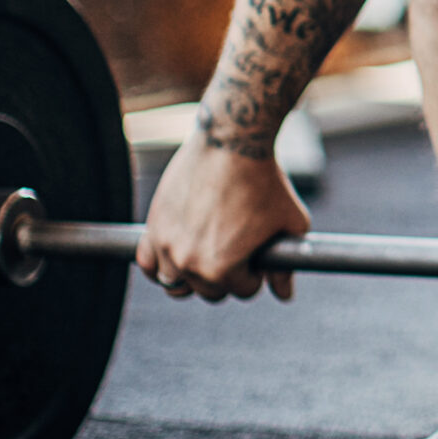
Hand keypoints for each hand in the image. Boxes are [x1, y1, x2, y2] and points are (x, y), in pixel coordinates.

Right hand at [134, 129, 309, 303]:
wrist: (232, 143)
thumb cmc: (266, 181)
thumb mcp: (291, 224)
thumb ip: (286, 266)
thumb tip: (284, 295)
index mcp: (223, 269)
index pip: (243, 290)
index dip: (258, 273)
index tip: (260, 254)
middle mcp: (188, 262)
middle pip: (209, 291)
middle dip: (228, 276)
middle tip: (238, 251)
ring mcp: (166, 244)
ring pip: (175, 282)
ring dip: (193, 275)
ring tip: (209, 253)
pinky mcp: (153, 224)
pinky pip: (146, 262)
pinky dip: (159, 264)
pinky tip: (177, 255)